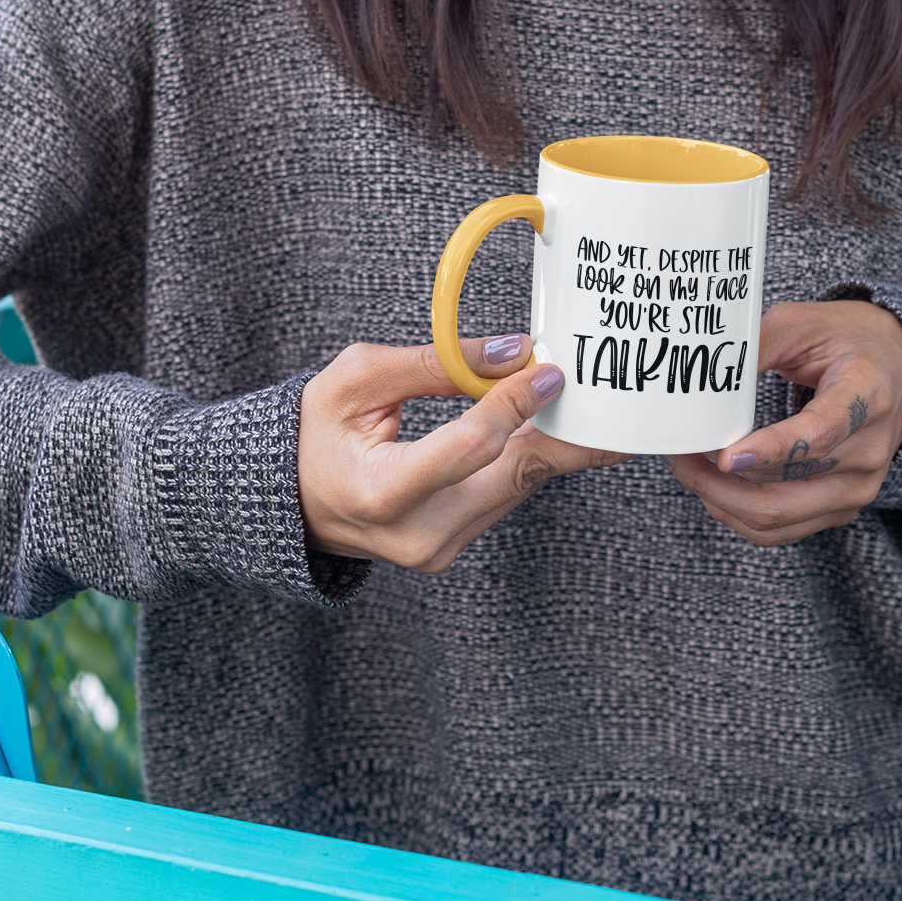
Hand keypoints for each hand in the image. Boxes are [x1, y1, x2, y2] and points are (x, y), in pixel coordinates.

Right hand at [298, 334, 627, 571]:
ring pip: (518, 487)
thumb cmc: (314, 433)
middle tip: (610, 399)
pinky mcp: (453, 548)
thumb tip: (512, 351)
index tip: (549, 369)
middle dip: (566, 434)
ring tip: (586, 400)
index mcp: (384, 493)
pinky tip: (549, 423)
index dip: (515, 404)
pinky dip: (527, 456)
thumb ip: (434, 363)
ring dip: (552, 441)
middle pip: (514, 477)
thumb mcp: (357, 380)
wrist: (291, 501)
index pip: (471, 445)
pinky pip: (506, 495)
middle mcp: (418, 534)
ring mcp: (438, 550)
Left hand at [668, 300, 901, 546]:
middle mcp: (870, 450)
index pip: (819, 435)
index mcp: (867, 394)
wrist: (893, 366)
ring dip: (721, 500)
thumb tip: (704, 378)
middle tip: (678, 454)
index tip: (724, 454)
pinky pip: (782, 530)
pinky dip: (738, 513)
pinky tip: (714, 486)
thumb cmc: (843, 339)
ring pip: (777, 519)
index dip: (772, 450)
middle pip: (787, 492)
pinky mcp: (843, 508)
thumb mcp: (800, 323)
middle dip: (719, 481)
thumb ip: (756, 347)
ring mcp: (860, 487)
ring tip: (687, 468)